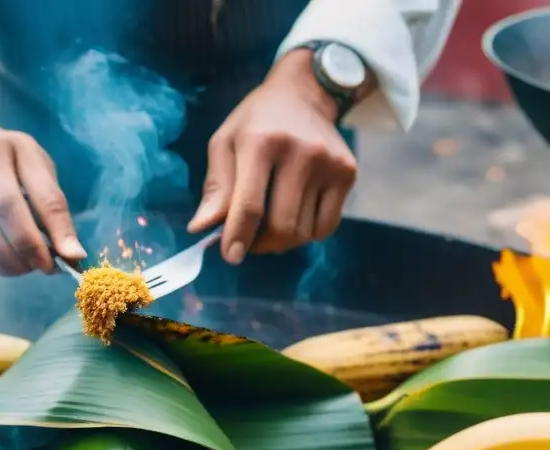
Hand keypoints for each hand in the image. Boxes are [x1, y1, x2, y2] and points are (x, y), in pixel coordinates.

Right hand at [0, 117, 85, 275]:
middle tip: (44, 268)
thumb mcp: (37, 169)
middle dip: (28, 251)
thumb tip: (73, 256)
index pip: (36, 195)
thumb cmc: (10, 161)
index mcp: (3, 149)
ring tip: (24, 266)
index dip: (55, 232)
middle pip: (3, 218)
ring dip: (8, 262)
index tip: (69, 259)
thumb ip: (54, 208)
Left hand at [188, 48, 357, 263]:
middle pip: (281, 226)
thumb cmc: (256, 122)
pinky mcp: (347, 172)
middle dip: (261, 244)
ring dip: (282, 241)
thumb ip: (215, 187)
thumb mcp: (225, 143)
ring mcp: (329, 163)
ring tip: (270, 224)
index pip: (250, 205)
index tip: (231, 256)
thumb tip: (201, 229)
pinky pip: (326, 226)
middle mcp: (300, 152)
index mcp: (261, 142)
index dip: (238, 237)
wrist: (305, 92)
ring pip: (304, 231)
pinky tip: (295, 218)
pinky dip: (307, 234)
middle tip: (250, 240)